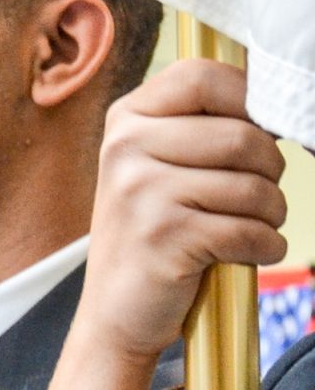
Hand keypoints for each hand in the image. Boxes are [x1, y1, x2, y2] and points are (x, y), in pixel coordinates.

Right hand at [79, 60, 285, 359]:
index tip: (258, 133)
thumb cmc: (153, 234)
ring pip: (255, 187)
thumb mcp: (157, 167)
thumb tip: (273, 101)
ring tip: (244, 229)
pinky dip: (263, 248)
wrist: (117, 312)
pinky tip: (239, 255)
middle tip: (252, 198)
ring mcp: (139, 192)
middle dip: (270, 172)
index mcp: (125, 120)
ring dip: (270, 216)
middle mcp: (125, 148)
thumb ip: (199, 127)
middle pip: (243, 136)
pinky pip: (251, 231)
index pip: (202, 77)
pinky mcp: (163, 236)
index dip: (249, 100)